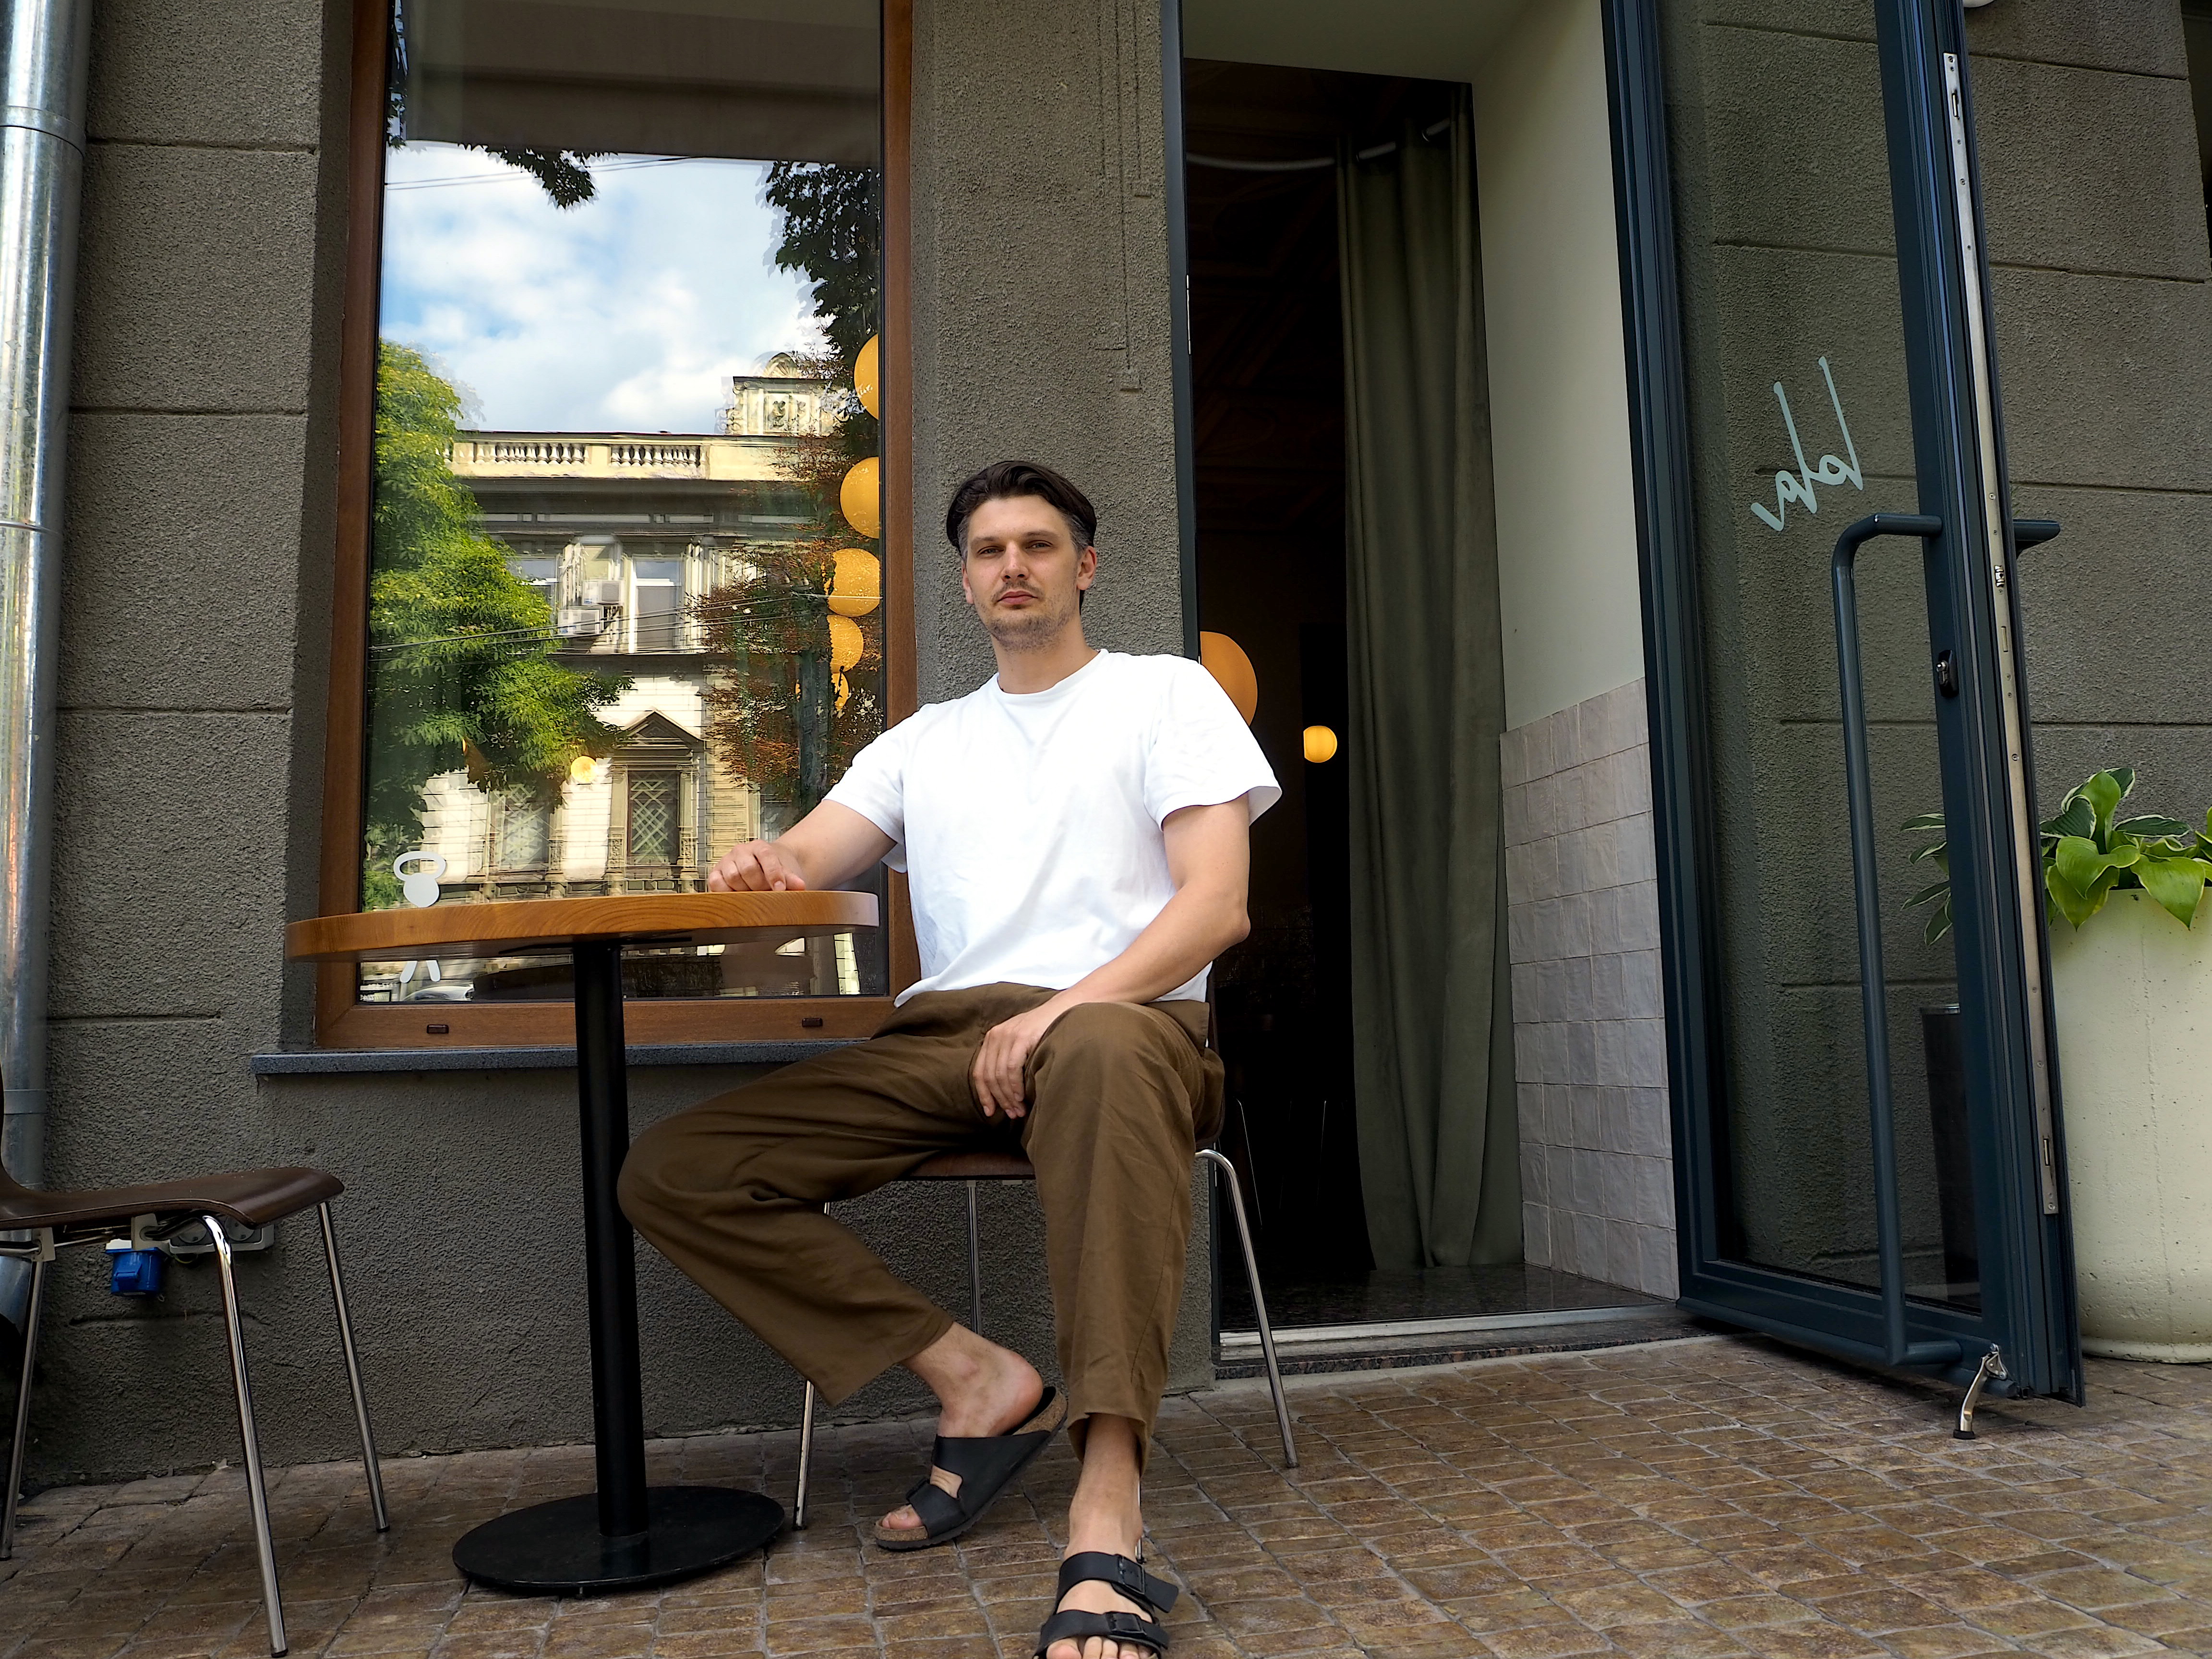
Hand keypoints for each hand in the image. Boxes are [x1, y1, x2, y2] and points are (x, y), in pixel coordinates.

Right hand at [706, 839, 806, 892]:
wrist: (760, 870)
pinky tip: (737, 896)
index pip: (766, 856)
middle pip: (748, 869)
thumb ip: (791, 879)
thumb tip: (800, 886)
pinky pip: (716, 882)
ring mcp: (726, 861)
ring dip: (744, 890)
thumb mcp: (785, 873)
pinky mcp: (715, 872)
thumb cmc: (773, 870)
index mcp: (759, 846)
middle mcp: (741, 851)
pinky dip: (726, 891)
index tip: (780, 889)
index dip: (773, 873)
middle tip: (766, 893)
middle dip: (759, 885)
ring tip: (753, 895)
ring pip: (733, 877)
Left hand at [971, 1000, 1071, 1118]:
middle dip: (999, 1099)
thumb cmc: (1045, 1031)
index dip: (984, 1095)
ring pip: (999, 1075)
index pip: (979, 1072)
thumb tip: (1003, 1094)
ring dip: (1008, 1097)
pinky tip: (1021, 1097)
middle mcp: (996, 1036)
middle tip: (1012, 1114)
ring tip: (1019, 1110)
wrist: (1064, 1010)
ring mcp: (1008, 1035)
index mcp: (992, 1039)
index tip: (990, 1112)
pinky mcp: (1021, 1037)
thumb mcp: (1020, 1044)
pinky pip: (1011, 1068)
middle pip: (989, 1076)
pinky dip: (1015, 1086)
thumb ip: (1008, 1060)